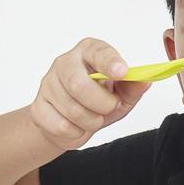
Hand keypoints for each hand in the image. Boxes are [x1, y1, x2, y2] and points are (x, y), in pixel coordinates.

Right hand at [30, 38, 149, 150]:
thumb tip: (144, 81)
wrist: (69, 124)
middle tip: (110, 108)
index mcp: (88, 52)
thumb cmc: (97, 103)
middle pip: (78, 84)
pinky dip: (76, 133)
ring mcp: (47, 84)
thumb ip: (133, 88)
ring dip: (91, 122)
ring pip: (72, 110)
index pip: (97, 51)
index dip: (109, 62)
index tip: (122, 72)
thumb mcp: (121, 95)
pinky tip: (76, 127)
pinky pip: (61, 126)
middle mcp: (64, 63)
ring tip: (93, 119)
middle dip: (101, 103)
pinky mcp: (38, 107)